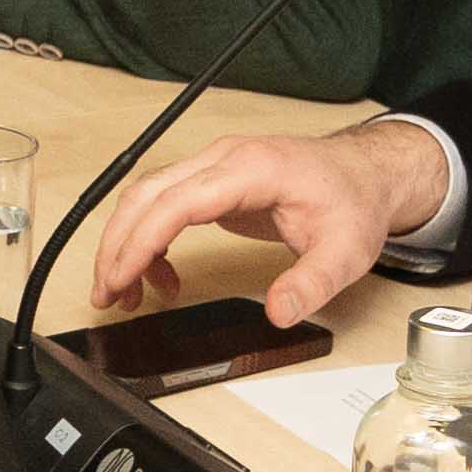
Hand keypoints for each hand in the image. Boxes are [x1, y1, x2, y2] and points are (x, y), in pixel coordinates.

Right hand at [71, 115, 449, 325]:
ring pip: (147, 197)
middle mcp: (224, 160)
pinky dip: (151, 240)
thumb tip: (278, 312)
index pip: (176, 202)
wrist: (365, 173)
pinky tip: (162, 277)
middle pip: (146, 195)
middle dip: (117, 246)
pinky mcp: (213, 181)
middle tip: (107, 295)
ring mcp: (215, 166)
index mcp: (251, 169)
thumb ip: (312, 283)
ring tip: (124, 294)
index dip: (141, 242)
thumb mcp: (346, 252)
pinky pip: (164, 204)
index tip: (119, 280)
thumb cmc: (353, 201)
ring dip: (126, 243)